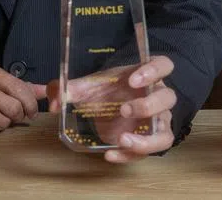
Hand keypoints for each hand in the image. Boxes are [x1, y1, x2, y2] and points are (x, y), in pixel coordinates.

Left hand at [47, 55, 176, 163]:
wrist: (109, 109)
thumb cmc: (107, 92)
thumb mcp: (88, 87)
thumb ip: (69, 89)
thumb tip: (53, 101)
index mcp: (146, 75)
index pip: (163, 65)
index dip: (153, 71)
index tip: (133, 80)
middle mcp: (157, 96)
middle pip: (168, 98)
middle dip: (147, 106)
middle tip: (123, 110)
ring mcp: (158, 120)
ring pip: (165, 131)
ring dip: (147, 139)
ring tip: (122, 140)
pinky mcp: (151, 140)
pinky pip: (151, 152)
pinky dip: (132, 155)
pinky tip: (111, 154)